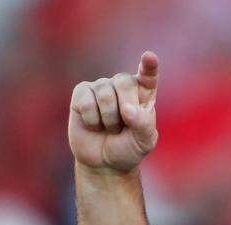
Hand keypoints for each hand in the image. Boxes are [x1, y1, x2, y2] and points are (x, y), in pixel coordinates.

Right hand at [68, 51, 158, 172]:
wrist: (104, 162)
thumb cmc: (128, 148)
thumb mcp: (144, 142)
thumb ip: (143, 125)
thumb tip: (127, 109)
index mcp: (143, 93)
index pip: (148, 76)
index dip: (149, 66)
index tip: (149, 57)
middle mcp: (122, 85)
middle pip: (124, 82)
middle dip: (125, 107)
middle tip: (124, 125)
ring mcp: (101, 87)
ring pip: (105, 94)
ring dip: (108, 119)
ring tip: (109, 128)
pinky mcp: (81, 93)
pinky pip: (86, 101)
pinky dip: (91, 120)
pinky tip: (93, 125)